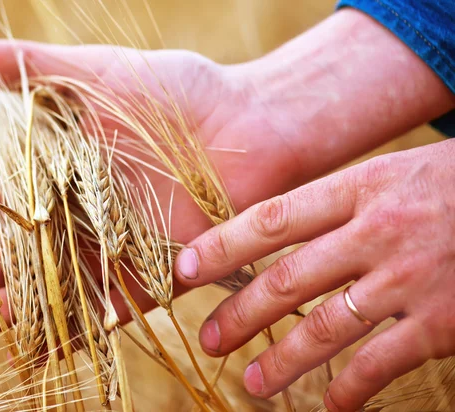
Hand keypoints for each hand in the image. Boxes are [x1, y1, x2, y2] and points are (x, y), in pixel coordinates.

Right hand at [0, 39, 302, 340]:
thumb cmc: (180, 93)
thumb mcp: (96, 72)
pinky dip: (66, 330)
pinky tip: (23, 347)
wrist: (253, 123)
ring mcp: (115, 252)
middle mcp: (81, 219)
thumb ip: (32, 69)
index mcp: (62, 175)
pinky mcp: (155, 277)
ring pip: (45, 288)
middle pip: (7, 250)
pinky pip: (105, 313)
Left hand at [175, 139, 454, 409]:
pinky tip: (332, 405)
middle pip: (288, 279)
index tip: (184, 271)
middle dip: (240, 314)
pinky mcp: (444, 320)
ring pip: (326, 328)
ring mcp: (409, 279)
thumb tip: (270, 237)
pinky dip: (351, 388)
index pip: (271, 220)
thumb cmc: (449, 183)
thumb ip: (336, 205)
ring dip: (283, 360)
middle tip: (209, 338)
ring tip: (252, 383)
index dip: (221, 247)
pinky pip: (383, 362)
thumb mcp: (389, 175)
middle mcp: (377, 233)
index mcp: (359, 189)